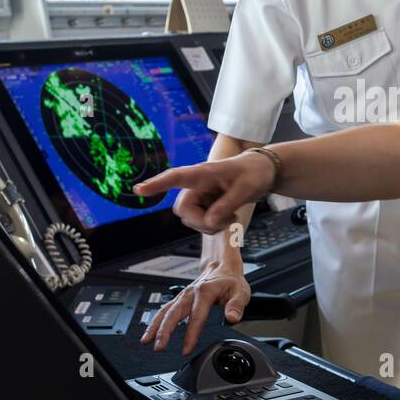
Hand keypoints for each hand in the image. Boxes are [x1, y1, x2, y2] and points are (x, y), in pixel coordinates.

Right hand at [133, 152, 273, 233]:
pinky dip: (213, 227)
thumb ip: (227, 205)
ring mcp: (198, 197)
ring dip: (211, 225)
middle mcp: (195, 185)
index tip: (139, 190)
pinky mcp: (203, 207)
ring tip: (231, 215)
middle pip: (183, 210)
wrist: (260, 173)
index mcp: (203, 173)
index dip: (157, 185)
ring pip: (190, 220)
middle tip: (228, 219)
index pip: (175, 177)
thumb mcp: (246, 189)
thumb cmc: (252, 173)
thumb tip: (209, 221)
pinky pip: (200, 224)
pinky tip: (228, 217)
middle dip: (202, 222)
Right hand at [141, 260, 250, 354]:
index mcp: (204, 292)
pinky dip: (155, 321)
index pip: (196, 317)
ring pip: (165, 311)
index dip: (190, 335)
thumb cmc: (230, 281)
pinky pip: (164, 310)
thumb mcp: (240, 292)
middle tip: (159, 348)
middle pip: (173, 314)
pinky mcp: (179, 299)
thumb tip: (231, 318)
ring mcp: (183, 296)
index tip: (186, 350)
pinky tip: (149, 333)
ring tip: (147, 342)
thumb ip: (236, 306)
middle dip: (164, 332)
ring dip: (155, 327)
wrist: (222, 268)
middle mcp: (190, 293)